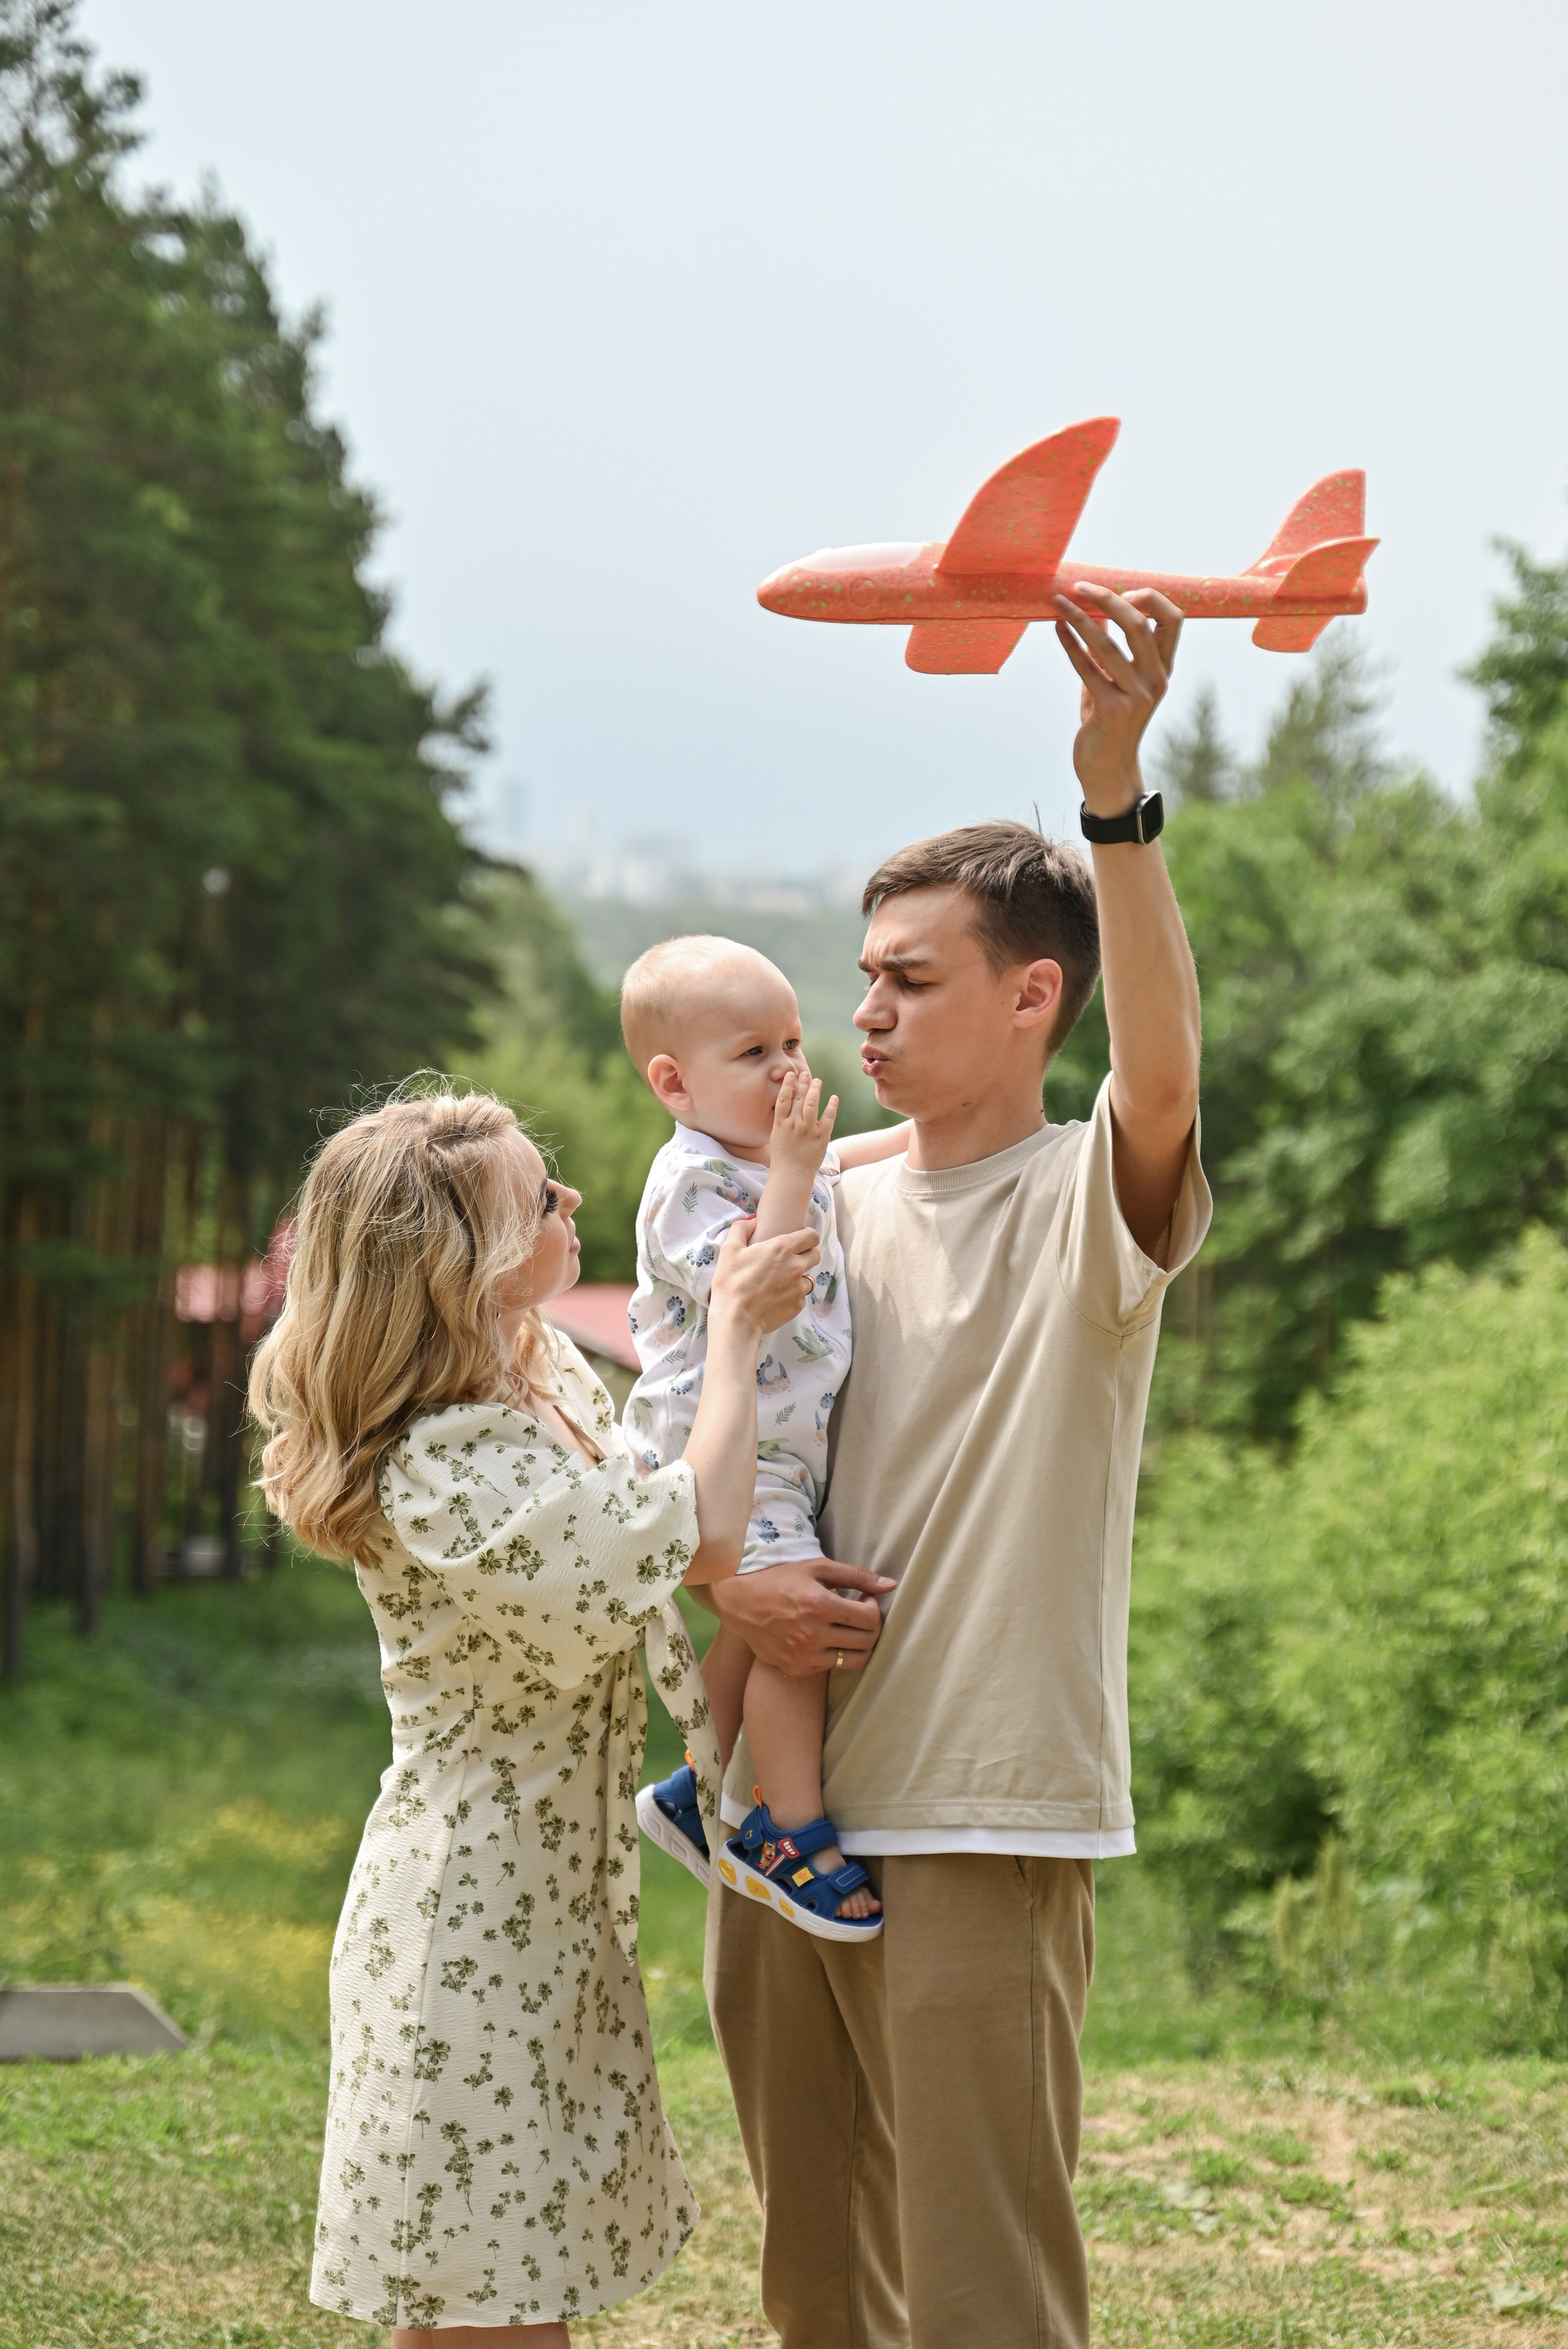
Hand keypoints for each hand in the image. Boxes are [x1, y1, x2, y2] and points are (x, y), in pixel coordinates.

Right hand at [707, 1217, 819, 1343]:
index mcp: (782, 1248)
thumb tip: (753, 1221)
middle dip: (806, 1255)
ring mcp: (799, 1287)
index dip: (806, 1237)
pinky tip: (776, 1298)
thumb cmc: (731, 1283)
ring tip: (780, 1282)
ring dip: (799, 1278)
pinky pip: (801, 1296)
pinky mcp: (798, 1305)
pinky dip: (792, 1296)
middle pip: (815, 1255)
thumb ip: (742, 1229)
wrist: (736, 1319)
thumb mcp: (729, 1250)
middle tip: (788, 1261)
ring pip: (809, 1277)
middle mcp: (796, 1266)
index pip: (811, 1236)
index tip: (796, 1241)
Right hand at [707, 1556, 895, 1676]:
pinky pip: (830, 1668)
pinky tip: (825, 1637)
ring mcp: (802, 1656)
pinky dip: (834, 1654)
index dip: (874, 1608)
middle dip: (871, 1627)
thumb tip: (891, 1584)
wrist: (739, 1600)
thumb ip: (856, 1576)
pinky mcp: (795, 1668)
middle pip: (866, 1642)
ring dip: (858, 1644)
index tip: (865, 1600)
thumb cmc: (780, 1578)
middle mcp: (812, 1635)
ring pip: (853, 1661)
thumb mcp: (817, 1568)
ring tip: (847, 1628)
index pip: (869, 1619)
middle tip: (860, 1614)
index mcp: (819, 1606)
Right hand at [770, 1069, 837, 1175]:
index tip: (791, 1074)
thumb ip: (783, 1120)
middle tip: (805, 1073)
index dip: (787, 1085)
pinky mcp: (821, 1137)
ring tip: (817, 1081)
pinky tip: (834, 1097)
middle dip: (802, 1083)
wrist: (792, 1175)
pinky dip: (832, 1106)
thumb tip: (788, 1103)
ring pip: (812, 1104)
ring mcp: (808, 1130)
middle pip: (799, 1098)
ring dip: (815, 1090)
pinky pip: (828, 1118)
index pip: (783, 1099)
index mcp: (780, 1124)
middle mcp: (794, 1125)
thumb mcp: (776, 1136)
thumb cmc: (782, 1157)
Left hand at [1053, 586, 1180, 814]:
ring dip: (1078, 618)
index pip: (1173, 619)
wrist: (1107, 770)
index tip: (1119, 591)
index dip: (1148, 598)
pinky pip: (1087, 669)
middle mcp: (1156, 680)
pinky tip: (1057, 629)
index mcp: (1163, 668)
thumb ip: (1110, 650)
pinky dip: (1069, 645)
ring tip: (1057, 602)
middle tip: (1079, 587)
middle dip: (1107, 598)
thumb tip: (1096, 611)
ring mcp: (1137, 696)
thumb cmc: (1109, 722)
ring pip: (1106, 644)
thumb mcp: (1115, 681)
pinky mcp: (1113, 710)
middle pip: (1138, 623)